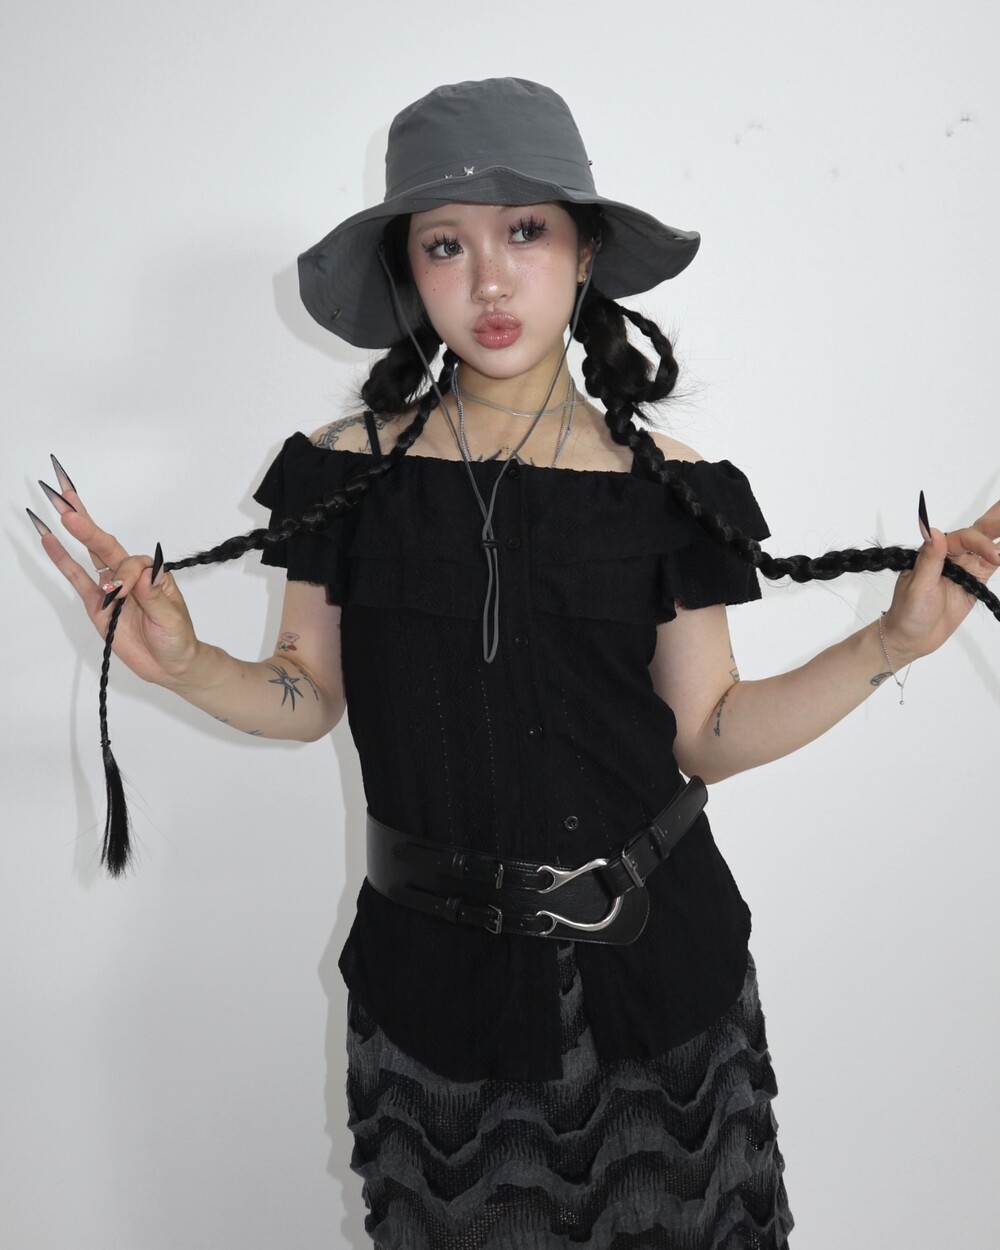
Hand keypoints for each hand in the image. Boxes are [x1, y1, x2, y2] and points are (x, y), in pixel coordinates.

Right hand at [29, 457, 199, 686]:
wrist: (170, 665)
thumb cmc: (177, 638)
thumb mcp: (171, 618)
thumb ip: (154, 598)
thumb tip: (144, 575)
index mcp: (152, 574)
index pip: (131, 563)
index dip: (124, 576)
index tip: (124, 596)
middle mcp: (130, 576)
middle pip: (106, 544)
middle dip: (88, 525)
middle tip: (68, 503)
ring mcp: (111, 588)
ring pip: (91, 555)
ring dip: (75, 534)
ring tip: (59, 509)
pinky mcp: (97, 605)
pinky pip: (78, 579)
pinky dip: (63, 561)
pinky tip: (50, 541)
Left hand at [883, 493, 999, 663]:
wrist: (911, 638)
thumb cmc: (907, 612)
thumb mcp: (917, 587)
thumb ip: (929, 560)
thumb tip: (933, 532)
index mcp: (935, 552)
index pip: (963, 538)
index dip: (980, 543)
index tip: (994, 556)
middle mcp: (951, 556)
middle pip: (978, 533)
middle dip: (996, 521)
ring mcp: (965, 568)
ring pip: (988, 546)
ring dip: (999, 536)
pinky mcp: (974, 582)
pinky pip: (992, 565)